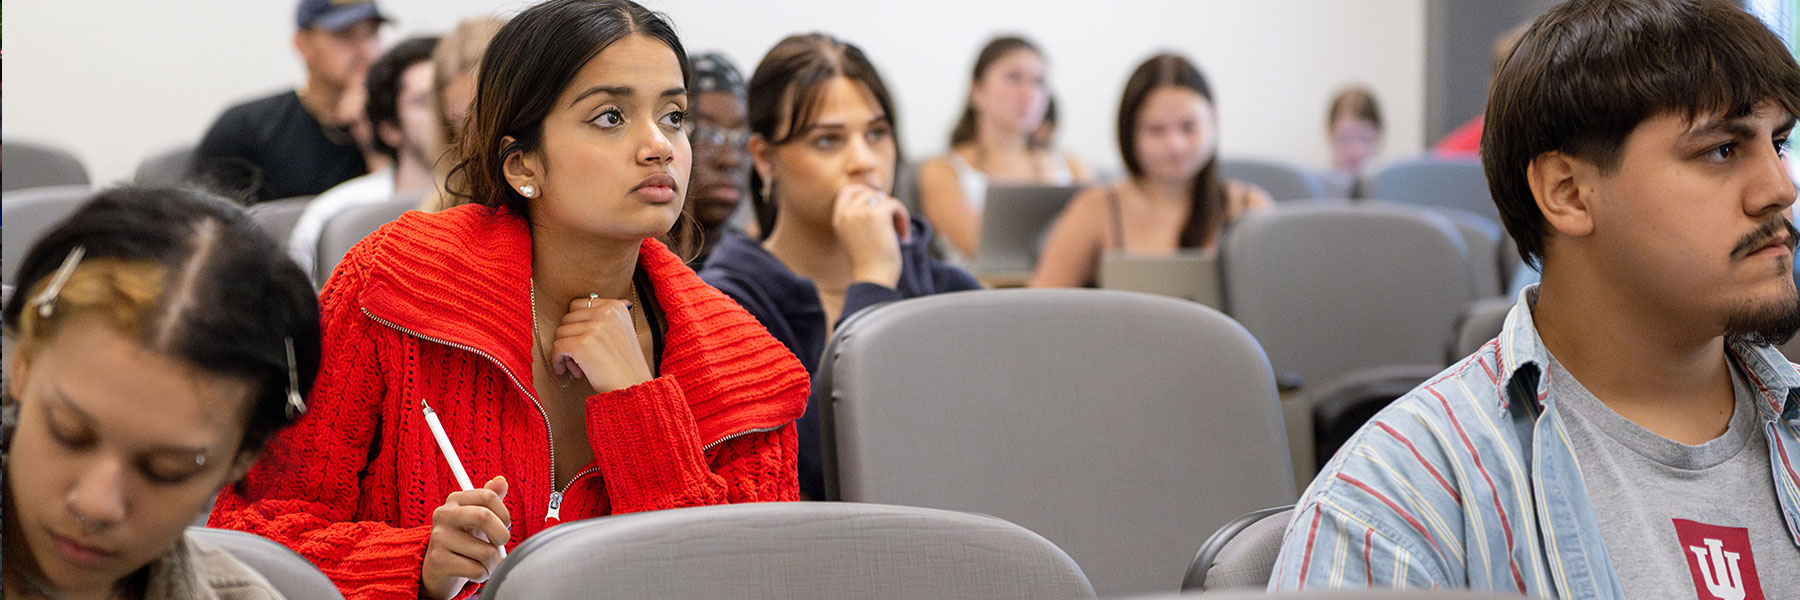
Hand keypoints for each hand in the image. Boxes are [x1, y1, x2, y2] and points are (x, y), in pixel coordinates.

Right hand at [421, 476, 510, 599]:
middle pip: (483, 517)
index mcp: (456, 499)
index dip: (503, 514)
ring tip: (486, 562)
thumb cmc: (464, 538)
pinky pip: (476, 569)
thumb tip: (501, 480)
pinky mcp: (438, 561)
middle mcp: (444, 514)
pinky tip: (476, 571)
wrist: (439, 567)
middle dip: (501, 535)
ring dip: (494, 562)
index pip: (488, 496)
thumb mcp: (477, 516)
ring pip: (485, 551)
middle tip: (500, 544)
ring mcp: (439, 537)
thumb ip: (490, 498)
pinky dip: (483, 574)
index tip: (504, 525)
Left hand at [551, 296, 654, 394]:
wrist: (633, 387)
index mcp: (615, 307)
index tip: (580, 339)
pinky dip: (558, 360)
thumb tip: (592, 299)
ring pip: (560, 333)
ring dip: (565, 352)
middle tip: (578, 357)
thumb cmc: (626, 365)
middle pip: (567, 319)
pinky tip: (565, 371)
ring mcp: (594, 328)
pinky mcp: (582, 344)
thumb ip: (607, 316)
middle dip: (569, 338)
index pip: (578, 305)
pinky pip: (557, 347)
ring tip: (578, 367)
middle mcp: (605, 313)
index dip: (575, 323)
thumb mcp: (623, 331)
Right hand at [831, 184, 909, 287]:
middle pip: (870, 193)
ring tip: (900, 233)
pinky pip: (895, 204)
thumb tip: (879, 197)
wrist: (873, 278)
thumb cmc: (869, 264)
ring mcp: (861, 212)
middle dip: (885, 206)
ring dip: (896, 214)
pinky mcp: (877, 214)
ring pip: (884, 200)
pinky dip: (903, 218)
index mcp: (838, 219)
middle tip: (894, 226)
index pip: (847, 192)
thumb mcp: (857, 238)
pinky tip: (904, 236)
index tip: (879, 202)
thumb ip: (860, 219)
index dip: (864, 192)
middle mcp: (847, 213)